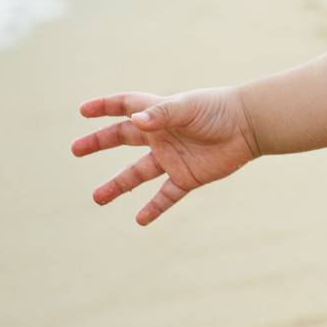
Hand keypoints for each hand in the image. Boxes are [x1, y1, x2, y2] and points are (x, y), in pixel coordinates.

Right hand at [71, 86, 260, 225]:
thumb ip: (162, 114)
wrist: (250, 126)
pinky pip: (166, 195)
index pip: (125, 106)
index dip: (105, 107)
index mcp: (159, 115)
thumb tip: (134, 122)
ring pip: (138, 174)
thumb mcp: (188, 108)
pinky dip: (154, 208)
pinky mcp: (188, 177)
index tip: (83, 111)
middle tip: (75, 149)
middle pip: (123, 138)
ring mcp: (173, 158)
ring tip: (97, 198)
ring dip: (118, 185)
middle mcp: (162, 136)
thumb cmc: (219, 110)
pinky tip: (140, 220)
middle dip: (99, 143)